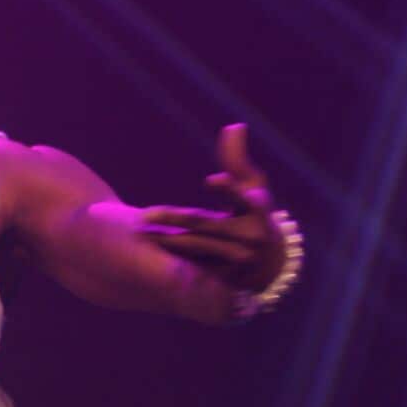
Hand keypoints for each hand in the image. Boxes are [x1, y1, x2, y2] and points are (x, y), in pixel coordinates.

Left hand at [141, 124, 284, 291]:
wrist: (265, 264)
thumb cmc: (251, 214)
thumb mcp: (250, 187)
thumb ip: (237, 160)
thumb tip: (234, 126)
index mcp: (258, 212)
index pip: (247, 199)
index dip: (230, 190)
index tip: (212, 180)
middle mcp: (250, 238)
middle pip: (206, 225)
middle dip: (176, 219)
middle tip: (145, 215)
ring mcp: (236, 262)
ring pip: (196, 249)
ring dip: (168, 241)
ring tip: (141, 231)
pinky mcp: (222, 281)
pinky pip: (193, 270)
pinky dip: (172, 261)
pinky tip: (147, 253)